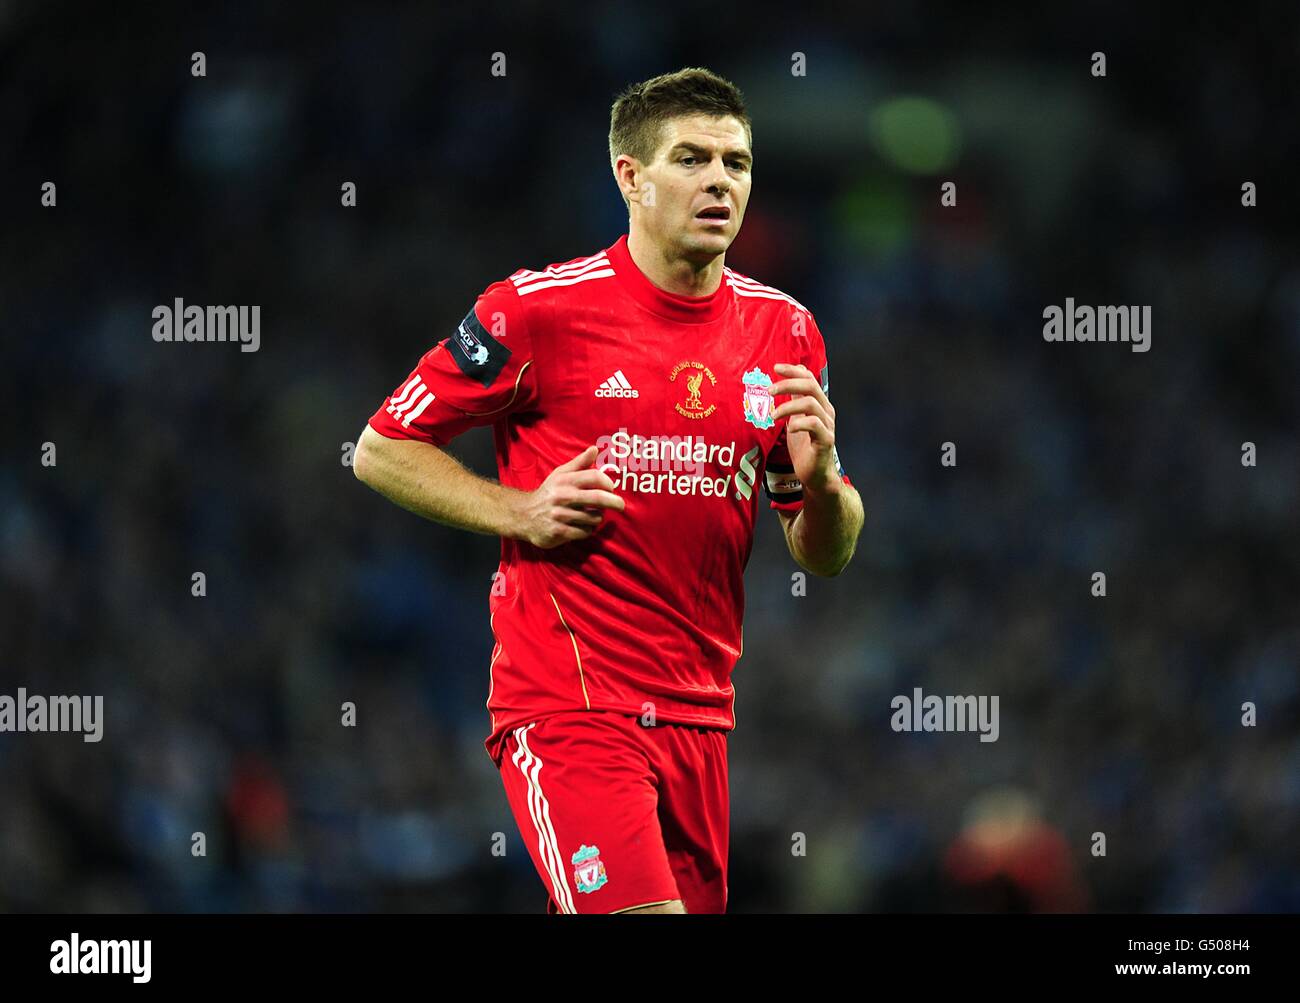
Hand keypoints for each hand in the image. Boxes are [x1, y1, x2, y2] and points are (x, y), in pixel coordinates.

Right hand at [514, 445, 625, 547]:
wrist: (523, 515)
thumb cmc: (548, 493)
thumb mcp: (560, 474)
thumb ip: (579, 463)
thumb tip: (595, 449)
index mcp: (565, 480)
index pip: (595, 477)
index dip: (609, 483)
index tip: (612, 488)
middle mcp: (562, 496)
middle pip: (598, 498)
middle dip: (615, 502)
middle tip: (621, 506)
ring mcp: (560, 515)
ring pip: (594, 518)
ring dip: (598, 518)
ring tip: (592, 516)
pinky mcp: (558, 531)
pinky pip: (585, 532)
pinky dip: (588, 530)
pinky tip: (583, 526)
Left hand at [771, 363, 839, 495]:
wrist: (816, 475)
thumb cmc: (805, 448)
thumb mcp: (796, 419)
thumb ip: (795, 400)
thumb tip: (789, 380)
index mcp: (819, 404)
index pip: (809, 378)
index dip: (793, 370)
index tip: (775, 368)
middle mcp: (826, 412)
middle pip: (811, 386)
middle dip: (788, 384)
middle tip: (770, 391)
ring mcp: (827, 426)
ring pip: (811, 403)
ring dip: (788, 406)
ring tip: (773, 415)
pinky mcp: (825, 440)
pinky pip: (814, 425)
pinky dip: (799, 423)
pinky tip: (789, 429)